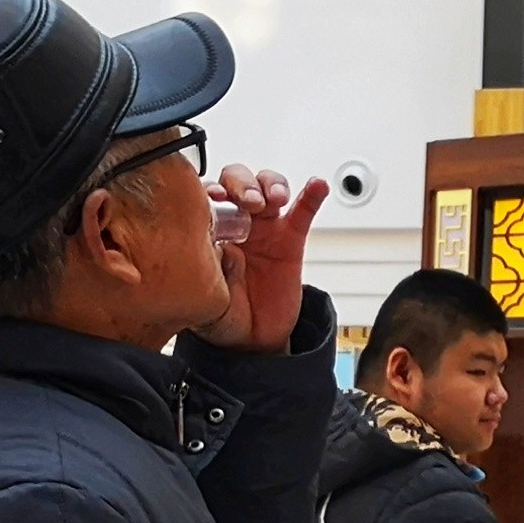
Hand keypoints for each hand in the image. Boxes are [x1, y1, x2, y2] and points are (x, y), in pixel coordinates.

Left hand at [191, 167, 328, 354]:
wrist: (252, 340)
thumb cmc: (222, 314)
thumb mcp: (206, 296)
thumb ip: (209, 271)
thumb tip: (215, 246)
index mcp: (208, 230)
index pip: (206, 196)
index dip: (211, 190)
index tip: (216, 199)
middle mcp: (235, 222)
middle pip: (237, 182)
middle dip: (242, 184)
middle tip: (249, 201)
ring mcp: (264, 228)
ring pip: (267, 187)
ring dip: (270, 184)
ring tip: (275, 198)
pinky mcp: (291, 239)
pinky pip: (303, 211)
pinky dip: (311, 195)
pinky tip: (317, 185)